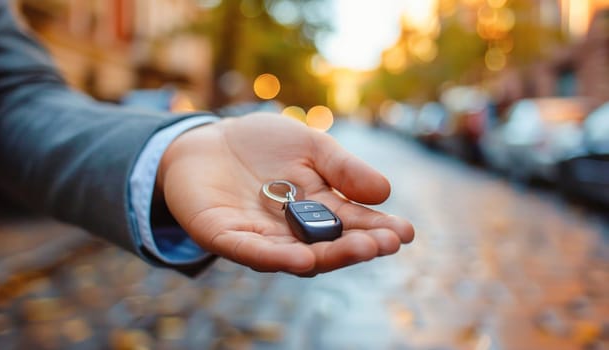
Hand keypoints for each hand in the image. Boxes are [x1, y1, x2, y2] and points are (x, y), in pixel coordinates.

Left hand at [156, 113, 413, 275]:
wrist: (207, 140)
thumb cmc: (262, 145)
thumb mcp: (310, 146)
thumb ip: (342, 169)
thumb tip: (385, 193)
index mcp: (316, 210)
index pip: (352, 224)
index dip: (378, 229)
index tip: (406, 231)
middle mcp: (292, 231)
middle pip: (328, 245)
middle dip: (358, 245)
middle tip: (388, 243)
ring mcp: (260, 237)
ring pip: (296, 255)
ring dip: (329, 256)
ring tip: (361, 249)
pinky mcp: (226, 236)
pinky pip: (252, 252)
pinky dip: (276, 258)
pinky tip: (303, 259)